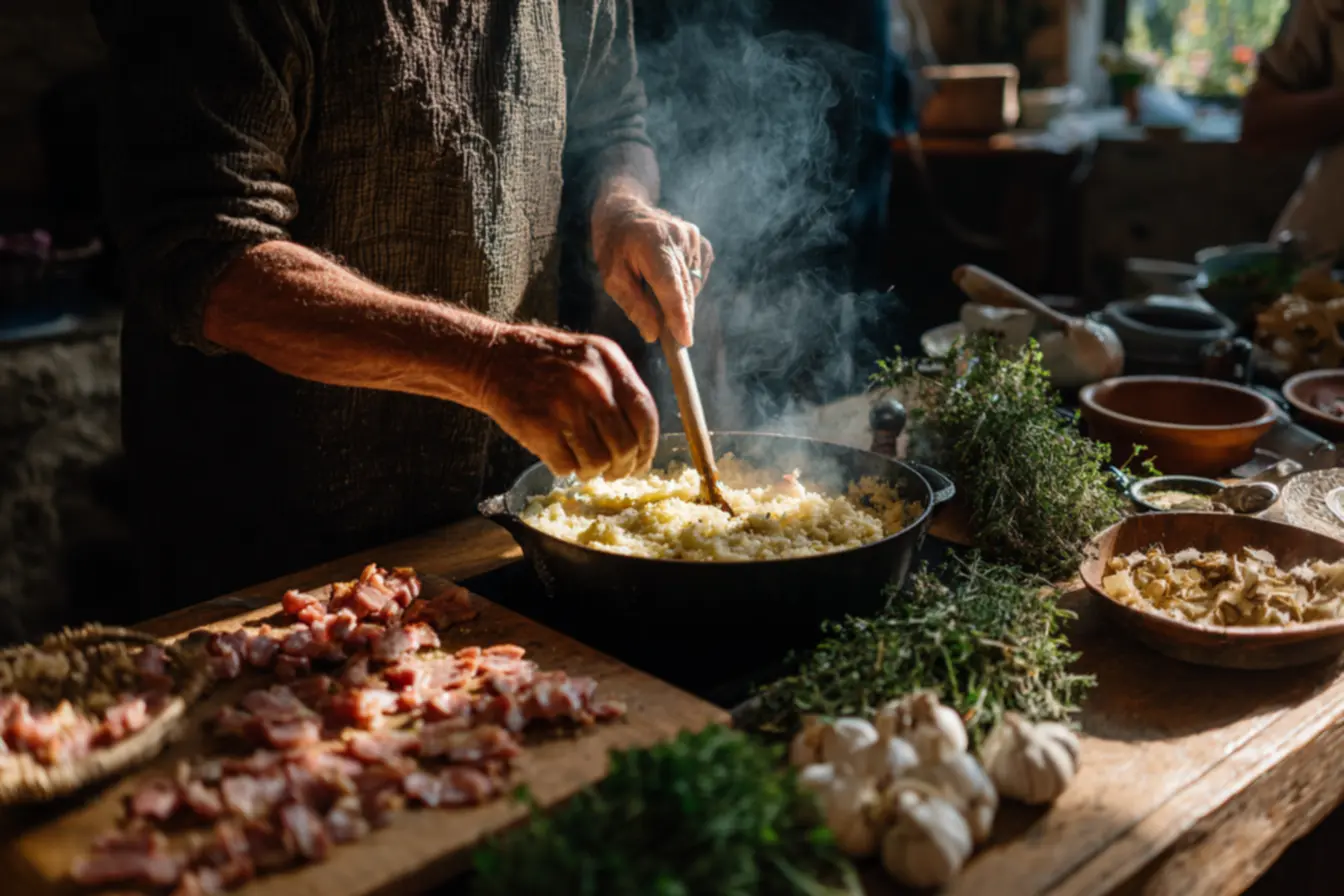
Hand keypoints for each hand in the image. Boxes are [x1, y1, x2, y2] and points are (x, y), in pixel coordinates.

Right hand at [478, 323, 658, 478]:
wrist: (490, 358)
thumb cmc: (543, 361)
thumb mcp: (588, 356)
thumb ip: (617, 386)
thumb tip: (643, 438)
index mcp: (608, 360)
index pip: (645, 413)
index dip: (648, 445)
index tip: (643, 461)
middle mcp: (591, 382)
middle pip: (625, 443)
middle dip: (624, 467)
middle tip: (616, 473)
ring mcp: (565, 405)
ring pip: (598, 460)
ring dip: (595, 471)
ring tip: (586, 466)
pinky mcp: (539, 427)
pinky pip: (567, 466)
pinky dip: (567, 470)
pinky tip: (562, 457)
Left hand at [591, 194, 713, 346]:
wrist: (625, 210)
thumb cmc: (614, 246)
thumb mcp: (612, 278)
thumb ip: (633, 305)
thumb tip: (653, 334)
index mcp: (651, 243)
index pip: (670, 285)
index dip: (678, 315)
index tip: (685, 339)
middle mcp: (677, 237)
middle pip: (684, 289)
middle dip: (680, 317)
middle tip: (674, 342)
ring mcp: (692, 238)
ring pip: (693, 286)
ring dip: (680, 301)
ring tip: (660, 297)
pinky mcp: (700, 242)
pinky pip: (698, 276)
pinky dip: (686, 287)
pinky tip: (669, 279)